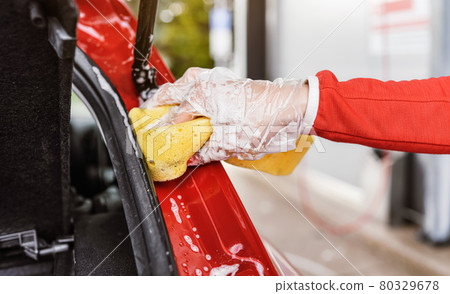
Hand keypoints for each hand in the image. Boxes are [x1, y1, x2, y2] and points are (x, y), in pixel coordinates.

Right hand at [141, 67, 308, 164]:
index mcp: (200, 96)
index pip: (172, 117)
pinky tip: (191, 107)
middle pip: (171, 93)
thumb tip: (192, 157)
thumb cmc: (266, 122)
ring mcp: (217, 80)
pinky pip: (199, 85)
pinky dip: (189, 95)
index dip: (162, 133)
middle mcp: (205, 83)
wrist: (295, 108)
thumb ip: (205, 151)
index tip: (156, 143)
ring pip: (184, 85)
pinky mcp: (228, 83)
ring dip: (173, 98)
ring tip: (165, 112)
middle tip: (149, 121)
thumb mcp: (231, 144)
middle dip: (158, 106)